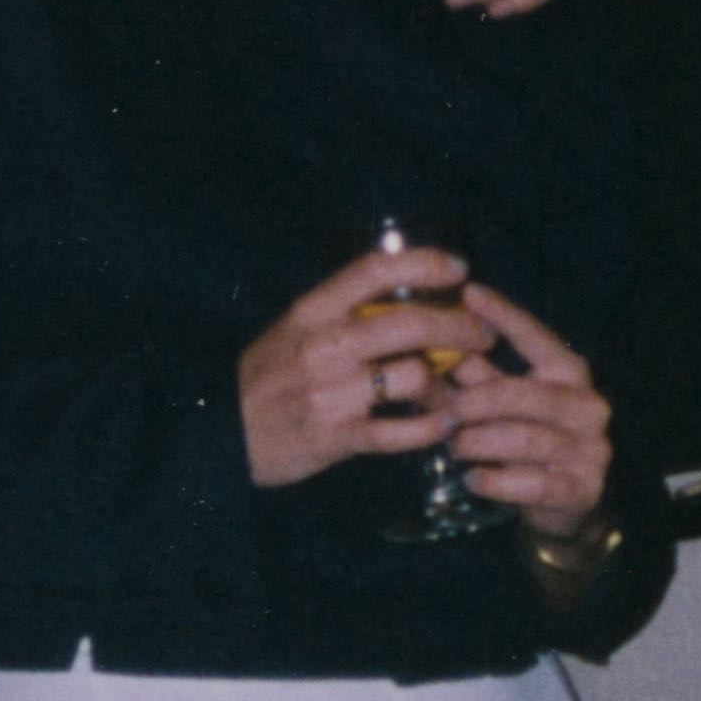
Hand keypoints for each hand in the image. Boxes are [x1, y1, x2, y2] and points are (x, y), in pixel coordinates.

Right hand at [239, 241, 469, 488]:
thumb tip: (404, 293)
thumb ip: (341, 314)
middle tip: (481, 335)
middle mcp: (323, 345)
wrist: (219, 434)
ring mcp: (330, 392)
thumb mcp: (292, 331)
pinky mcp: (336, 437)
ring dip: (446, 384)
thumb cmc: (266, 379)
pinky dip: (431, 427)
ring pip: (413, 376)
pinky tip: (443, 424)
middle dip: (458, 326)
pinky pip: (401, 432)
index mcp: (312, 311)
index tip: (459, 269)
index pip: (376, 270)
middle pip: (409, 323)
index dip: (426, 263)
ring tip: (454, 391)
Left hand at [439, 279, 614, 543]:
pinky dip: (493, 480)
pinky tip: (473, 478)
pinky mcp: (582, 489)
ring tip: (455, 446)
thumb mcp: (506, 402)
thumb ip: (476, 376)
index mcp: (569, 373)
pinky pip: (530, 484)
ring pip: (522, 439)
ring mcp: (590, 449)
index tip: (468, 293)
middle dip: (474, 402)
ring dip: (478, 442)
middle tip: (446, 411)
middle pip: (520, 395)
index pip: (535, 337)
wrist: (568, 502)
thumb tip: (431, 345)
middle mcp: (588, 405)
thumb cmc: (529, 440)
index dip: (503, 315)